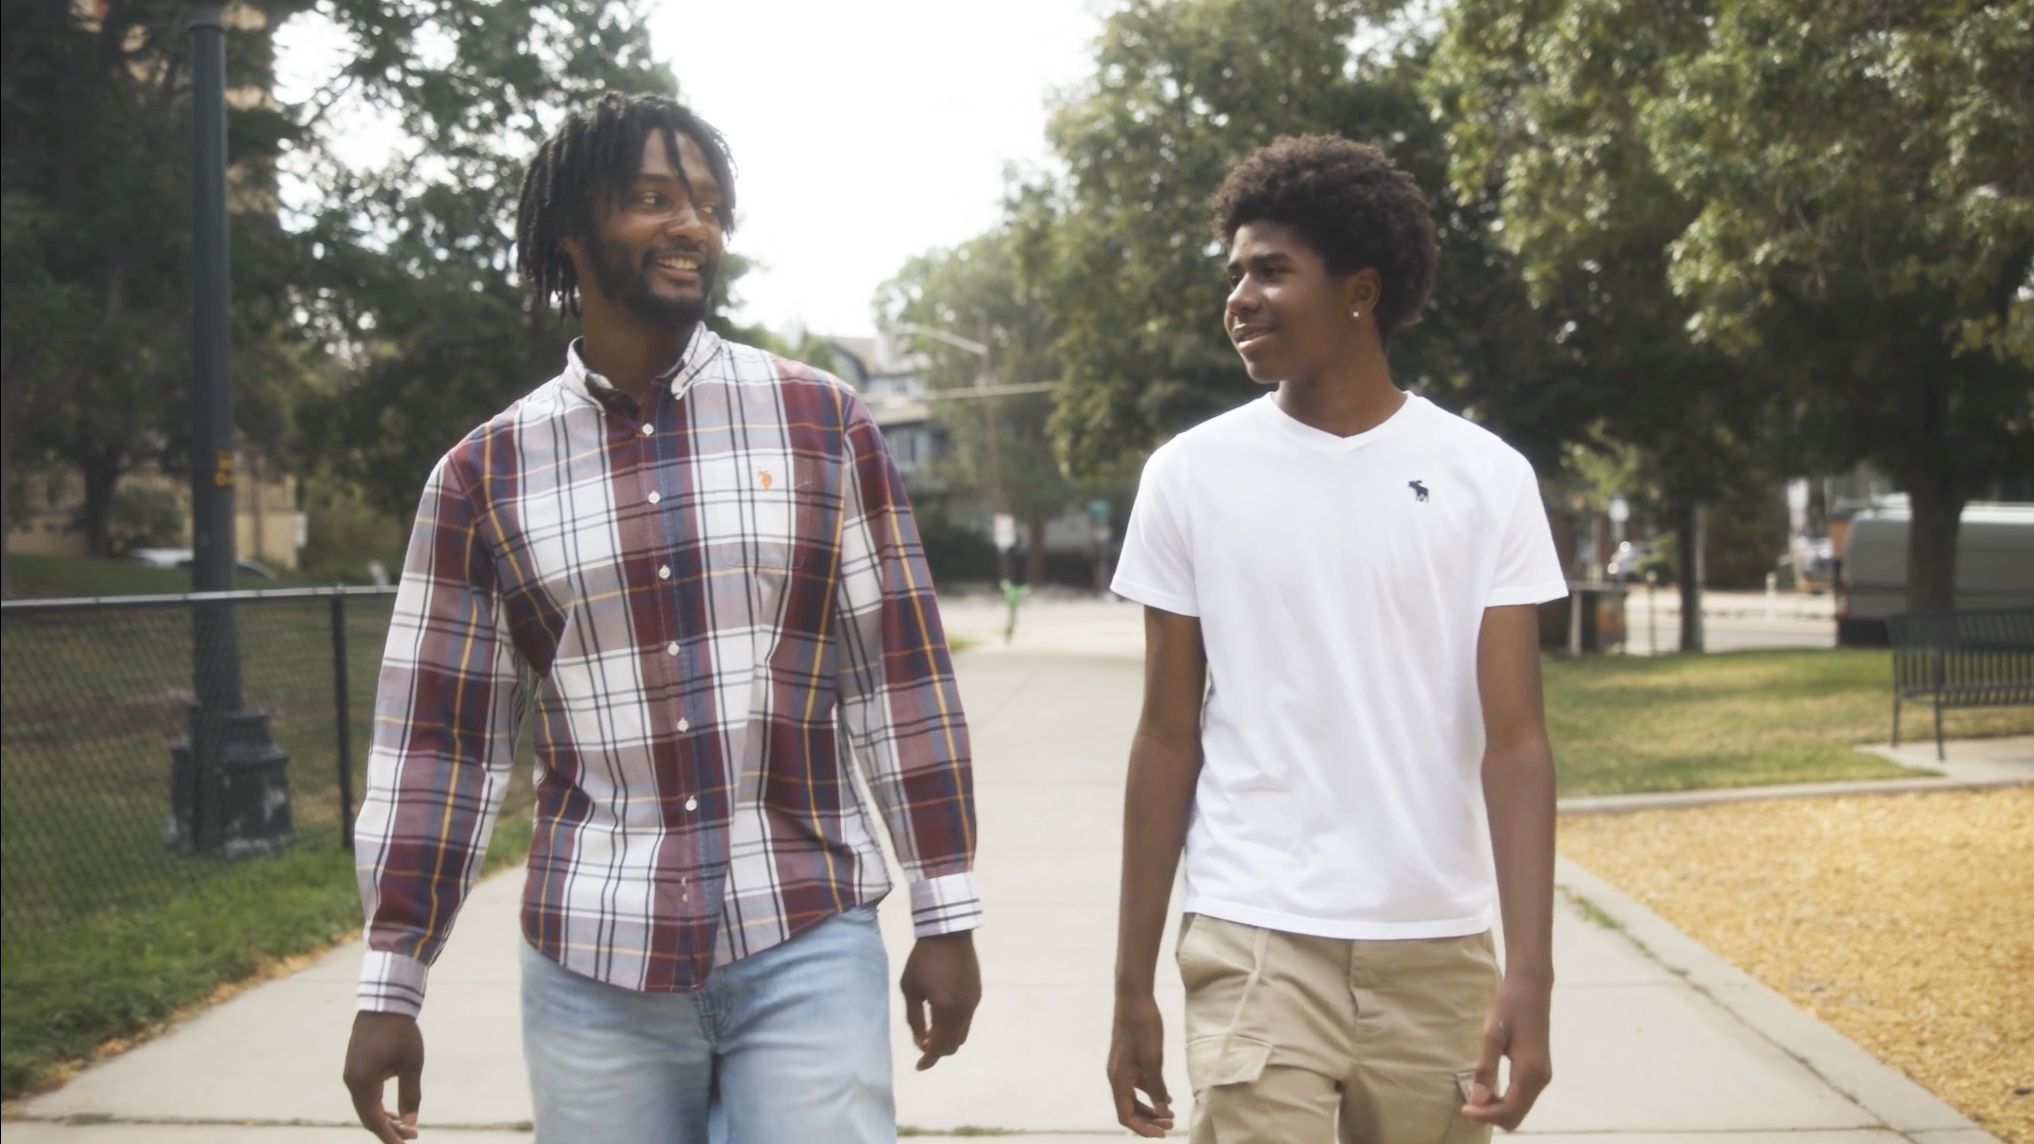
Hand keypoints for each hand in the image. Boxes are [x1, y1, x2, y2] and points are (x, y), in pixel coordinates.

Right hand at [343, 1011, 423, 1141]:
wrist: (385, 1003)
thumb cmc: (401, 1033)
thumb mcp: (411, 1065)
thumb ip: (410, 1095)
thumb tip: (410, 1122)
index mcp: (364, 1083)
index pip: (374, 1120)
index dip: (388, 1136)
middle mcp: (352, 1081)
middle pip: (368, 1115)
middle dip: (388, 1129)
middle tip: (411, 1135)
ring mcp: (351, 1074)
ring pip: (365, 1105)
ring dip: (383, 1117)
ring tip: (404, 1126)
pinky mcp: (354, 1066)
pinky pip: (364, 1094)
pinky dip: (377, 1104)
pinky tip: (392, 1109)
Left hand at [900, 930, 980, 1069]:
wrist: (949, 933)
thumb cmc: (923, 959)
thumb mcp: (910, 989)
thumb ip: (914, 1019)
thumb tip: (920, 1042)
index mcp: (946, 1009)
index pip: (939, 1046)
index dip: (928, 1060)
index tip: (918, 1067)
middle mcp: (964, 1010)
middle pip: (954, 1044)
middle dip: (938, 1051)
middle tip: (922, 1046)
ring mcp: (973, 1002)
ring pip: (962, 1033)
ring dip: (947, 1039)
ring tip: (931, 1032)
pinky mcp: (977, 994)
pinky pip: (967, 1020)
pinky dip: (954, 1026)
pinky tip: (942, 1016)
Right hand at [1107, 991, 1174, 1137]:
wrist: (1134, 998)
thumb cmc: (1142, 1026)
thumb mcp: (1153, 1059)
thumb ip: (1157, 1086)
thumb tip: (1162, 1110)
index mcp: (1119, 1079)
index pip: (1126, 1115)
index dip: (1143, 1128)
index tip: (1164, 1133)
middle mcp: (1116, 1076)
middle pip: (1129, 1109)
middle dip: (1149, 1120)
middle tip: (1171, 1124)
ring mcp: (1122, 1068)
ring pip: (1133, 1098)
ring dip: (1151, 1108)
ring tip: (1171, 1113)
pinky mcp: (1128, 1060)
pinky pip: (1137, 1084)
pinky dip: (1150, 1093)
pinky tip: (1166, 1095)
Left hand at [1460, 976, 1552, 1129]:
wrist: (1531, 987)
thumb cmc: (1509, 1005)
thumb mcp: (1492, 1034)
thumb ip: (1486, 1067)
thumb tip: (1478, 1099)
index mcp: (1530, 1072)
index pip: (1509, 1110)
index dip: (1485, 1115)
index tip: (1463, 1107)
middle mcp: (1541, 1079)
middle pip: (1516, 1116)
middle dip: (1491, 1115)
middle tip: (1468, 1102)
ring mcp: (1542, 1076)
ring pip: (1520, 1108)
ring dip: (1497, 1108)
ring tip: (1475, 1094)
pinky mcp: (1539, 1070)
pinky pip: (1522, 1097)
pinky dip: (1505, 1100)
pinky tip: (1489, 1087)